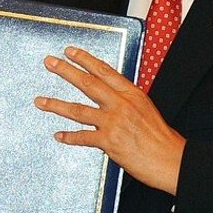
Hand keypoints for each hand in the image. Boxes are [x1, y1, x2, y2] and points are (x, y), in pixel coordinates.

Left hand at [35, 47, 186, 194]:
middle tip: (50, 62)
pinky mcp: (109, 142)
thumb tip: (110, 98)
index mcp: (132, 94)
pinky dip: (69, 137)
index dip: (85, 59)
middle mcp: (121, 104)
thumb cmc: (161, 138)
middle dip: (66, 71)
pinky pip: (83, 137)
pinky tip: (59, 135)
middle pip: (88, 83)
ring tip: (41, 101)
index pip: (104, 71)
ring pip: (78, 109)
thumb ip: (126, 101)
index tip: (70, 51)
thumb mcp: (146, 109)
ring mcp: (114, 123)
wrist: (172, 161)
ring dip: (56, 105)